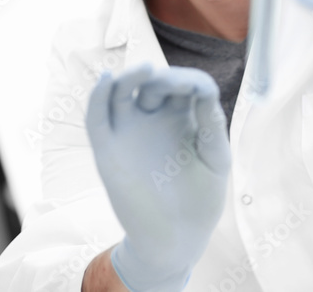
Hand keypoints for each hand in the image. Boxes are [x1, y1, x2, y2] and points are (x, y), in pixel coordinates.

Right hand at [85, 64, 230, 291]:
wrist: (174, 241)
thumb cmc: (200, 201)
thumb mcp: (215, 160)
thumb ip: (211, 125)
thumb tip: (205, 88)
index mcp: (184, 118)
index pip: (184, 85)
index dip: (189, 80)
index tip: (199, 88)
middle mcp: (154, 118)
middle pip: (153, 83)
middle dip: (162, 78)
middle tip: (168, 81)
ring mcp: (129, 131)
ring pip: (122, 91)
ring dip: (130, 77)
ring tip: (143, 71)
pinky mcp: (108, 148)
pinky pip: (97, 117)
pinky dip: (98, 95)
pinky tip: (107, 80)